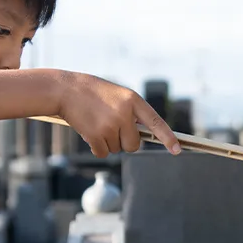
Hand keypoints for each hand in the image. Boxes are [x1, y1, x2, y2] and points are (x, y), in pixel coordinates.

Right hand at [56, 71, 182, 157]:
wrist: (65, 89)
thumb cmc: (93, 92)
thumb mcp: (118, 95)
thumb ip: (132, 112)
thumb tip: (142, 137)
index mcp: (133, 100)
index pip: (156, 122)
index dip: (168, 138)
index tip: (177, 150)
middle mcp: (124, 113)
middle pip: (134, 144)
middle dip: (124, 141)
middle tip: (111, 127)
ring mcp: (110, 125)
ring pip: (117, 149)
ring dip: (108, 142)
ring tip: (97, 123)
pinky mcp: (96, 136)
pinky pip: (103, 153)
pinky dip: (96, 147)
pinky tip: (89, 130)